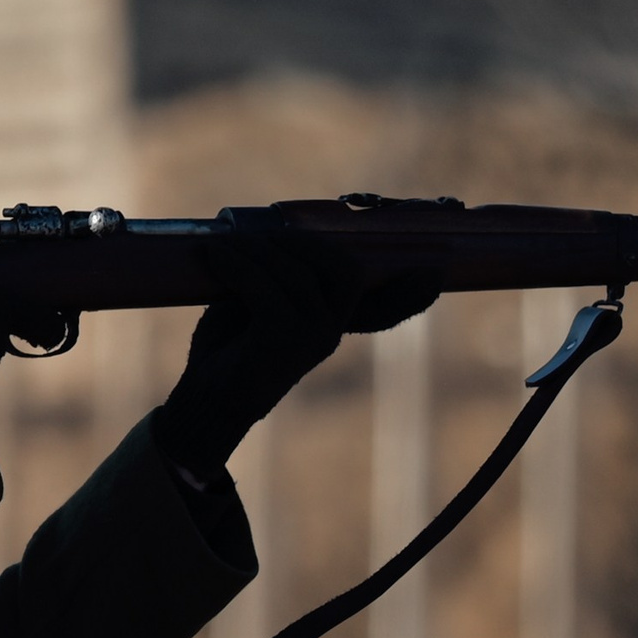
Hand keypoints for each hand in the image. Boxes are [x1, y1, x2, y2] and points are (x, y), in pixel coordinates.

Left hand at [152, 239, 437, 482]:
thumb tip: (274, 232)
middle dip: (296, 242)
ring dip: (252, 252)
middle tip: (247, 240)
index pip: (383, 305)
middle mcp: (331, 332)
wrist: (202, 404)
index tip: (434, 275)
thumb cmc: (227, 348)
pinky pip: (267, 287)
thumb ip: (280, 274)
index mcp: (332, 323)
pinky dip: (238, 266)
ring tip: (219, 251)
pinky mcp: (284, 342)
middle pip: (341, 267)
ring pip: (294, 272)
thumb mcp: (257, 303)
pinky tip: (216, 259)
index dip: (407, 291)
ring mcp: (313, 339)